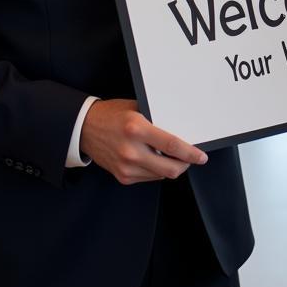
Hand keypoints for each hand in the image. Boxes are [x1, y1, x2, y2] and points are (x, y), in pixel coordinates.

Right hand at [79, 98, 207, 185]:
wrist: (84, 128)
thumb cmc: (112, 115)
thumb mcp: (136, 109)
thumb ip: (157, 120)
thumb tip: (181, 129)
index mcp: (137, 129)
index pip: (172, 145)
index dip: (191, 153)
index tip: (202, 156)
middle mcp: (131, 151)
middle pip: (170, 168)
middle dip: (185, 165)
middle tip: (191, 158)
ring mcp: (126, 167)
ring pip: (161, 175)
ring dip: (171, 168)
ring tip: (172, 156)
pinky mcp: (122, 176)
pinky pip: (149, 178)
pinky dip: (157, 171)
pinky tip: (155, 159)